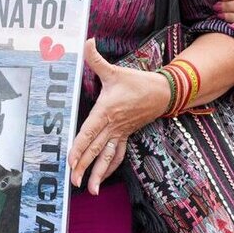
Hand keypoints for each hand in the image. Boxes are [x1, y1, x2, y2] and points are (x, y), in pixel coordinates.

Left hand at [68, 39, 167, 194]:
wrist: (163, 92)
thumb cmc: (137, 82)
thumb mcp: (114, 70)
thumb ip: (95, 59)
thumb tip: (86, 41)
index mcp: (105, 112)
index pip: (88, 133)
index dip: (78, 148)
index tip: (70, 161)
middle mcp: (112, 126)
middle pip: (95, 149)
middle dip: (84, 166)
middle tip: (73, 182)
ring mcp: (120, 133)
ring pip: (107, 157)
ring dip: (98, 173)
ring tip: (90, 191)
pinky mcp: (126, 134)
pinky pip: (117, 154)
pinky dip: (110, 167)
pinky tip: (102, 178)